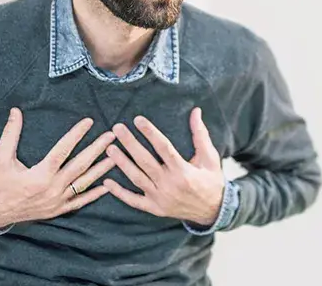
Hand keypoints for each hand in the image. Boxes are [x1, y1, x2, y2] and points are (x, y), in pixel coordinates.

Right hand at [0, 108, 115, 229]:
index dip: (77, 135)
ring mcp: (56, 202)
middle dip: (97, 149)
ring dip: (101, 170)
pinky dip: (94, 195)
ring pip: (84, 183)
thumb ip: (10, 134)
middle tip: (112, 135)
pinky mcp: (57, 210)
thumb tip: (15, 111)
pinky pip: (80, 202)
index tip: (89, 122)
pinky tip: (107, 186)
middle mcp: (52, 189)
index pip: (63, 150)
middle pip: (80, 165)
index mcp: (39, 175)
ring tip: (116, 156)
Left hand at [104, 107, 224, 226]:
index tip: (137, 120)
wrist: (214, 211)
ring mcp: (161, 198)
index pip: (163, 147)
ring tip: (110, 149)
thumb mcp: (210, 157)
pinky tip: (107, 182)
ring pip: (137, 179)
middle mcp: (170, 184)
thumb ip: (200, 134)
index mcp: (183, 170)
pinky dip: (119, 193)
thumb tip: (196, 111)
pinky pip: (134, 201)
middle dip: (130, 143)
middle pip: (145, 161)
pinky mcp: (155, 209)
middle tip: (117, 128)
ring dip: (122, 163)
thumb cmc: (211, 180)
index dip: (150, 132)